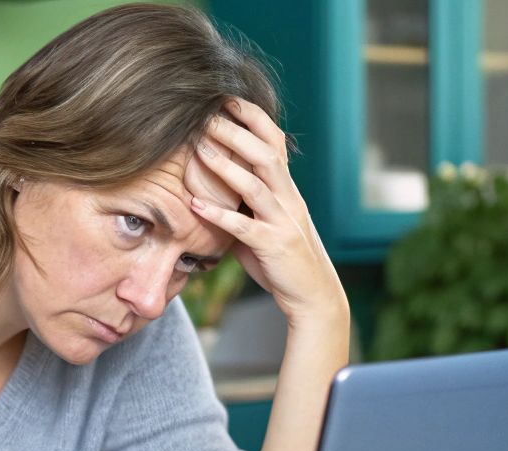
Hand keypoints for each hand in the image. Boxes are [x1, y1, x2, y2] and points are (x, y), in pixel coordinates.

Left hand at [187, 99, 346, 328]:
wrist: (313, 294)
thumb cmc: (283, 258)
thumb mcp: (266, 221)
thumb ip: (244, 202)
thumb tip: (210, 186)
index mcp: (286, 188)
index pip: (274, 141)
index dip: (252, 117)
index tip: (226, 98)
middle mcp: (288, 198)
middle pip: (264, 154)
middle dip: (235, 132)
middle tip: (205, 115)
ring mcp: (282, 221)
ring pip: (255, 184)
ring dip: (225, 165)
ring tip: (198, 149)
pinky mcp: (273, 246)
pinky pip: (243, 227)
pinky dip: (218, 214)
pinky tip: (194, 204)